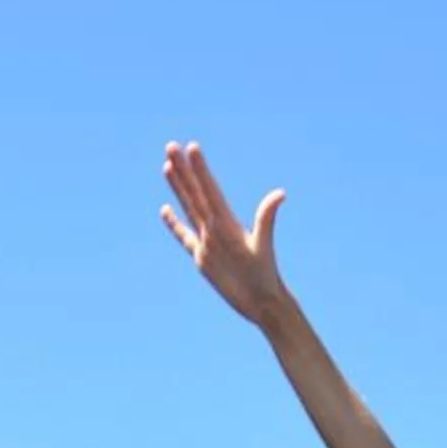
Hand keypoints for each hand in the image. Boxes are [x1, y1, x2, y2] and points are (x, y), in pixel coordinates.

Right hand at [160, 141, 289, 327]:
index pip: (210, 190)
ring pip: (189, 208)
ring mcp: (207, 241)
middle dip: (184, 170)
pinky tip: (165, 209)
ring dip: (178, 187)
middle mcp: (216, 227)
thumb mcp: (263, 245)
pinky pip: (184, 236)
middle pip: (196, 193)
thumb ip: (266, 217)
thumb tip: (281, 194)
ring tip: (166, 165)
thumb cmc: (266, 275)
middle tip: (171, 145)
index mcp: (227, 222)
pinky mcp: (202, 258)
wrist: (261, 302)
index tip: (192, 147)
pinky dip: (174, 224)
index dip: (201, 170)